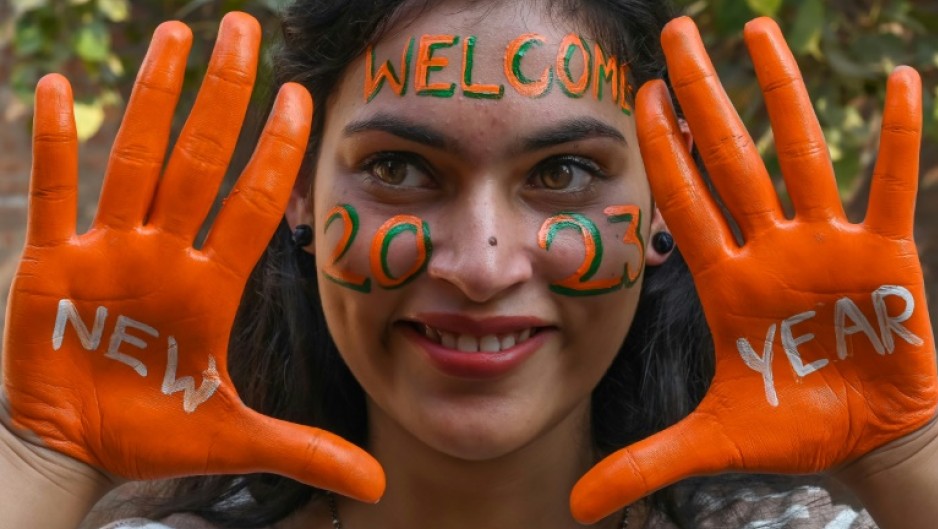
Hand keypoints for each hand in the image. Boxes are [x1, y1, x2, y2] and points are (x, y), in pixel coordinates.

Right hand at [1, 12, 382, 501]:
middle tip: (242, 28)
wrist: (76, 446)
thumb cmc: (153, 431)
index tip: (302, 99)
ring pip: (134, 163)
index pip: (249, 207)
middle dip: (220, 98)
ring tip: (174, 34)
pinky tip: (56, 88)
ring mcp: (106, 254)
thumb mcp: (236, 439)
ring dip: (152, 100)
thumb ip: (305, 451)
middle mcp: (162, 256)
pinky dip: (54, 145)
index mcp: (208, 287)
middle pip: (197, 162)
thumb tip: (378, 485)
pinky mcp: (51, 268)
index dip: (273, 155)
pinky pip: (55, 195)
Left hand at [571, 16, 937, 521]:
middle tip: (679, 32)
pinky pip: (890, 188)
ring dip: (781, 95)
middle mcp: (770, 250)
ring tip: (756, 31)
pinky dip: (895, 141)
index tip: (640, 95)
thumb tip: (574, 508)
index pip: (685, 202)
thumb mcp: (712, 443)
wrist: (863, 439)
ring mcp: (828, 247)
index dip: (663, 152)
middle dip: (706, 98)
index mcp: (726, 282)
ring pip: (800, 155)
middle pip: (731, 159)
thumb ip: (644, 463)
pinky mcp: (888, 258)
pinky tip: (901, 81)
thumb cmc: (791, 427)